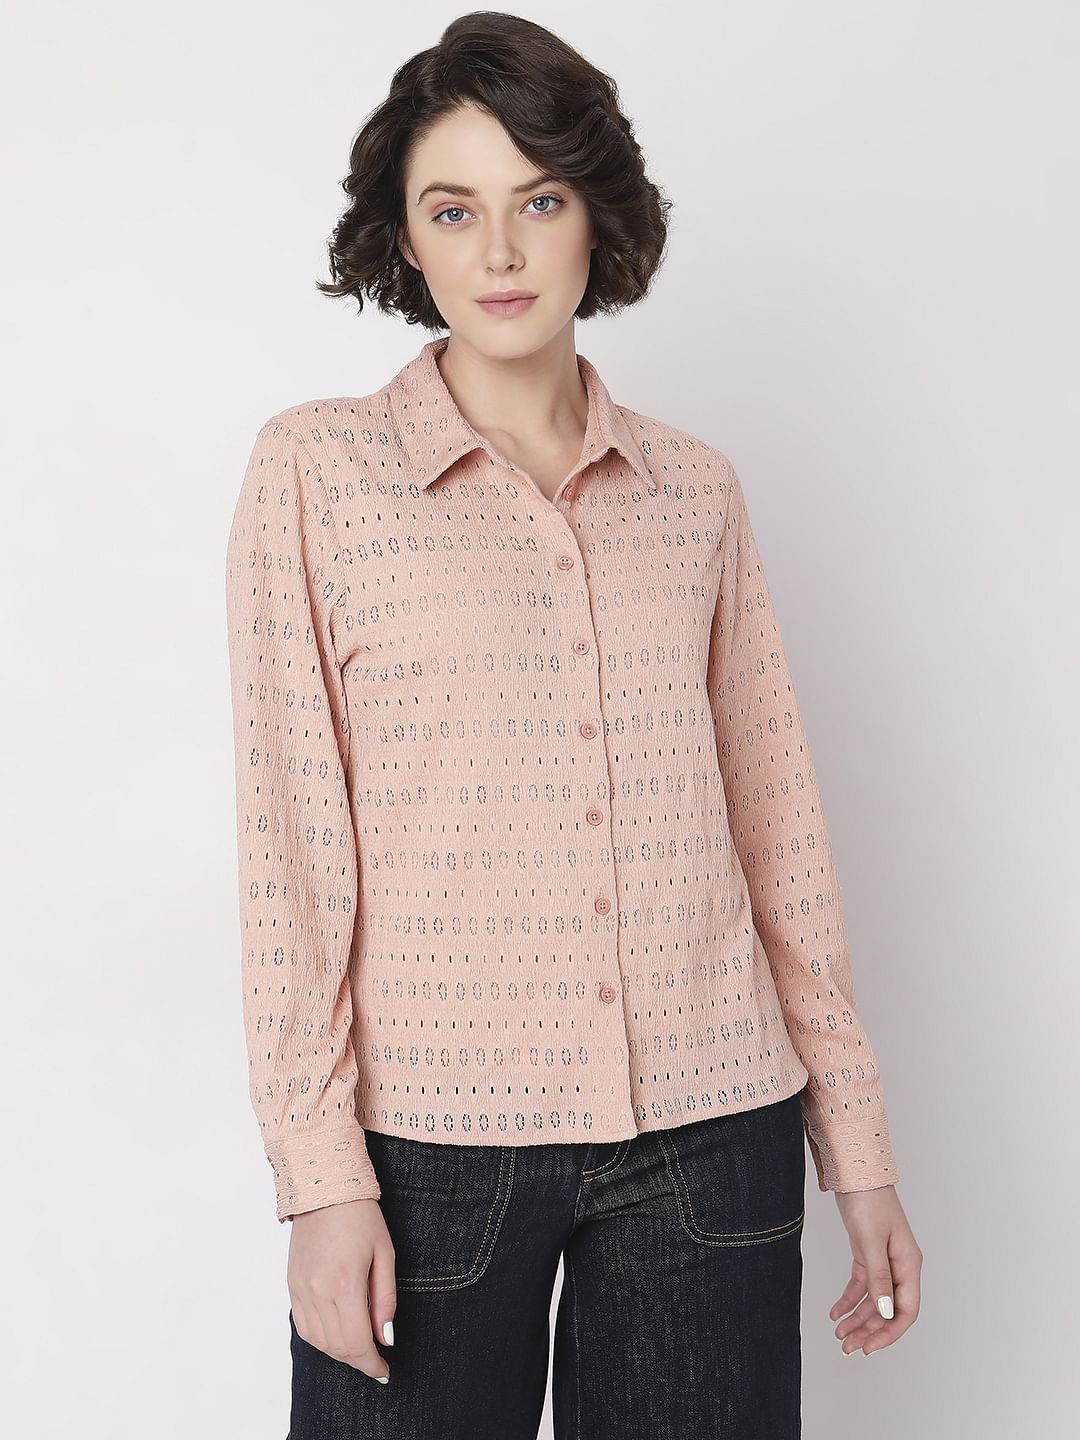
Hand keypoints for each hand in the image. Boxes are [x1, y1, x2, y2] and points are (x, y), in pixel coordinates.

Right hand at [287, 1198, 395, 1381]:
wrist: (324, 1189)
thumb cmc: (361, 1216)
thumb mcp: (385, 1254)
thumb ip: (385, 1300)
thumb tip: (385, 1339)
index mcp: (344, 1283)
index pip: (356, 1343)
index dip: (371, 1365)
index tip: (384, 1372)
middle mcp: (317, 1291)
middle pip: (337, 1347)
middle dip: (359, 1361)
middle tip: (376, 1360)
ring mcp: (300, 1289)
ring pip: (318, 1342)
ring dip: (340, 1353)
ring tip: (359, 1347)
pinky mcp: (292, 1285)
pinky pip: (303, 1327)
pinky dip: (320, 1340)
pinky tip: (336, 1335)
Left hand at [829, 1184, 921, 1356]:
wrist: (855, 1172)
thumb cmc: (868, 1200)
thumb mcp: (870, 1240)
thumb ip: (878, 1277)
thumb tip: (886, 1312)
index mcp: (908, 1264)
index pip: (906, 1310)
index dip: (889, 1333)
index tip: (869, 1348)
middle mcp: (899, 1266)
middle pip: (888, 1309)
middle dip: (869, 1331)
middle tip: (848, 1347)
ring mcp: (883, 1261)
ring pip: (874, 1300)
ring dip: (858, 1319)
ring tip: (839, 1334)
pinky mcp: (867, 1254)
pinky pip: (862, 1285)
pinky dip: (849, 1300)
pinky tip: (836, 1312)